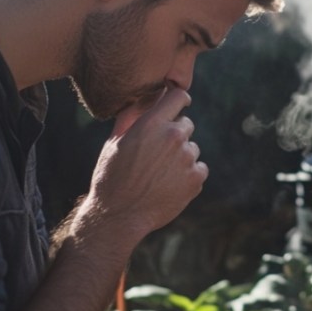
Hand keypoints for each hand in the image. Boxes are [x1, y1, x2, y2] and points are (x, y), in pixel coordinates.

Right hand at [75, 88, 207, 250]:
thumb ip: (132, 117)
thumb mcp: (115, 142)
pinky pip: (199, 169)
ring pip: (192, 148)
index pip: (178, 95)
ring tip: (159, 174)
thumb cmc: (112, 176)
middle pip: (186, 124)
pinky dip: (189, 175)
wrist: (119, 215)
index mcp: (151, 123)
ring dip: (181, 157)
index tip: (176, 107)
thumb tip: (142, 98)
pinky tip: (169, 185)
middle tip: (157, 155)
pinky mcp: (196, 178)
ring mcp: (187, 158)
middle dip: (174, 134)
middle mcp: (173, 136)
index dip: (178, 100)